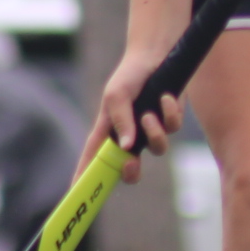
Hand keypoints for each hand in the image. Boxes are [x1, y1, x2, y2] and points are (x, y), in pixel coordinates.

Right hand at [83, 45, 182, 183]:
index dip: (83, 178)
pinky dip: (169, 113)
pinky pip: (173, 127)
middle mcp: (130, 134)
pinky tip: (166, 97)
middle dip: (131, 172)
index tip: (76, 196)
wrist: (156, 54)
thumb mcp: (117, 95)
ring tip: (148, 112)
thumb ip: (121, 121)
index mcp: (109, 130)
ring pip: (157, 149)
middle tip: (132, 164)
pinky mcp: (170, 120)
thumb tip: (128, 148)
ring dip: (153, 132)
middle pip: (128, 169)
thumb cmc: (130, 74)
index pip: (93, 160)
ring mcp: (151, 129)